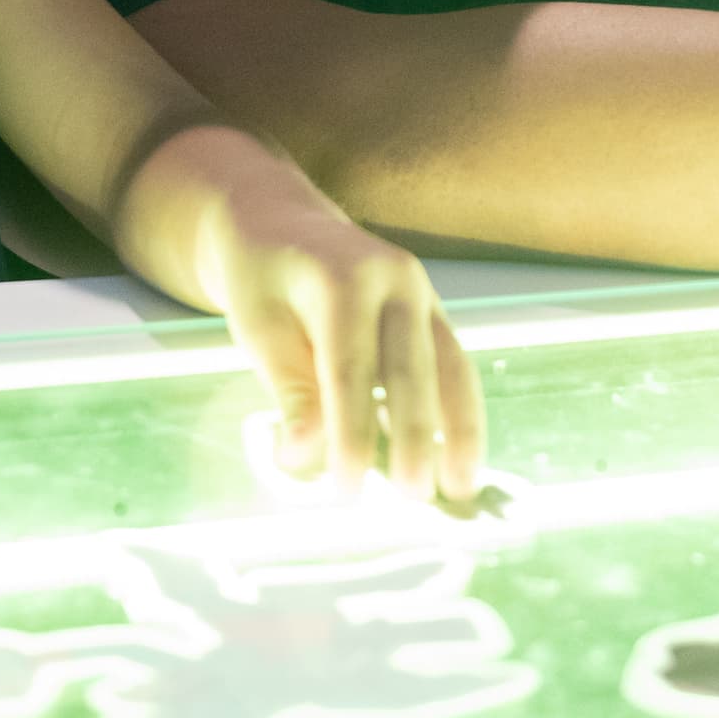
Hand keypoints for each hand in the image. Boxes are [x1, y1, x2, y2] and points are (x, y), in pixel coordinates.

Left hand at [175, 132, 484, 502]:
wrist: (279, 220)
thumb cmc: (260, 279)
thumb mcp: (257, 329)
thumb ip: (288, 390)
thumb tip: (306, 455)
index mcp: (342, 278)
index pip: (351, 369)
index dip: (351, 432)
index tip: (346, 488)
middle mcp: (394, 278)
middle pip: (411, 370)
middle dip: (413, 438)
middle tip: (411, 497)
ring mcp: (421, 290)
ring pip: (451, 367)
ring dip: (459, 430)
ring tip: (458, 488)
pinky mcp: (433, 308)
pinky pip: (455, 364)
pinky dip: (461, 412)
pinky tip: (460, 455)